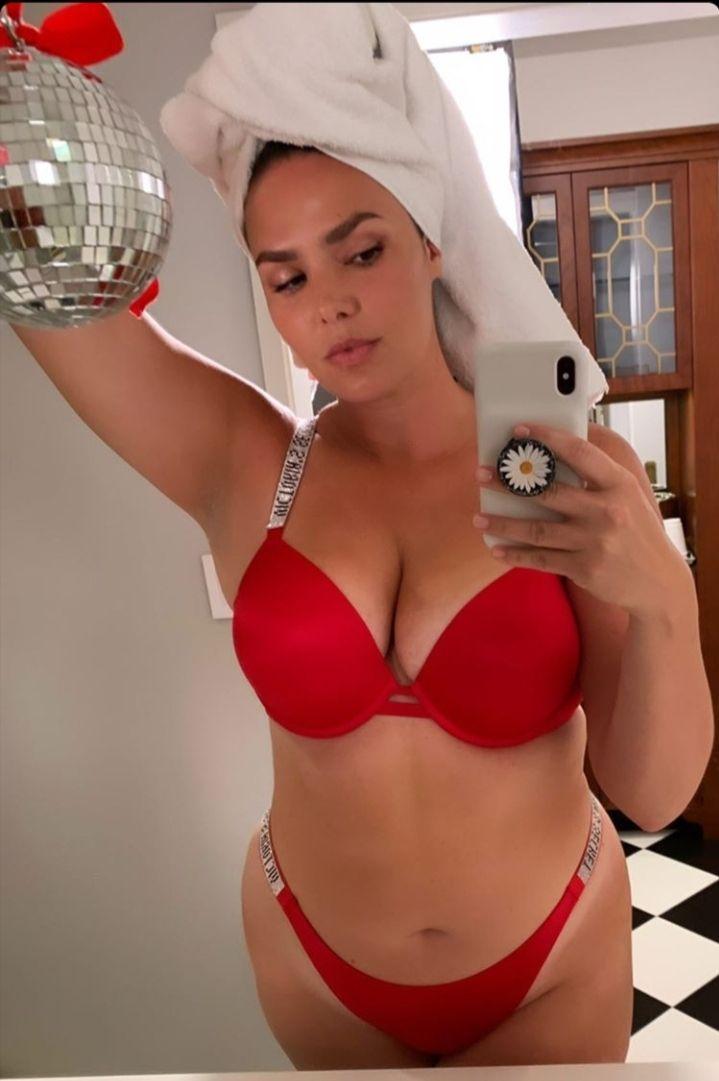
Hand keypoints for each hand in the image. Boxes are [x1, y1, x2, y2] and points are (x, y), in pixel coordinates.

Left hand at [473, 422, 680, 617]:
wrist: (658, 580)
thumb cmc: (636, 529)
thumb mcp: (628, 494)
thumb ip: (598, 472)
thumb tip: (562, 440)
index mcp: (618, 484)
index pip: (579, 452)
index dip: (547, 438)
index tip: (519, 431)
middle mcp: (607, 511)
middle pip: (548, 493)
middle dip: (509, 483)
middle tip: (481, 474)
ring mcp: (595, 542)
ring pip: (537, 530)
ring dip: (503, 524)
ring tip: (478, 518)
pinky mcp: (585, 568)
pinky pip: (541, 559)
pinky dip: (516, 556)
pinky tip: (496, 550)